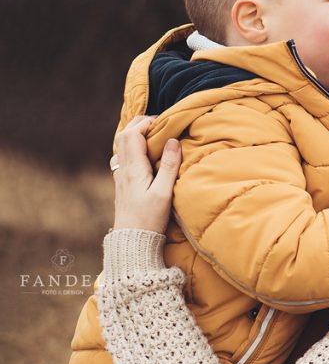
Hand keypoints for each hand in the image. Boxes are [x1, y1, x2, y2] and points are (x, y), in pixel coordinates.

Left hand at [111, 115, 181, 231]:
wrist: (132, 241)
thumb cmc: (149, 219)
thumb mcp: (163, 193)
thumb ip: (168, 166)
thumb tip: (173, 141)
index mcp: (133, 168)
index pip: (133, 134)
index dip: (147, 123)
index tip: (164, 123)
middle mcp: (123, 169)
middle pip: (123, 135)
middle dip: (139, 124)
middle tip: (159, 124)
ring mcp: (120, 176)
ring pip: (121, 146)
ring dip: (135, 134)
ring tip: (153, 135)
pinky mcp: (122, 183)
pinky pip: (123, 157)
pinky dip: (132, 147)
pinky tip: (144, 154)